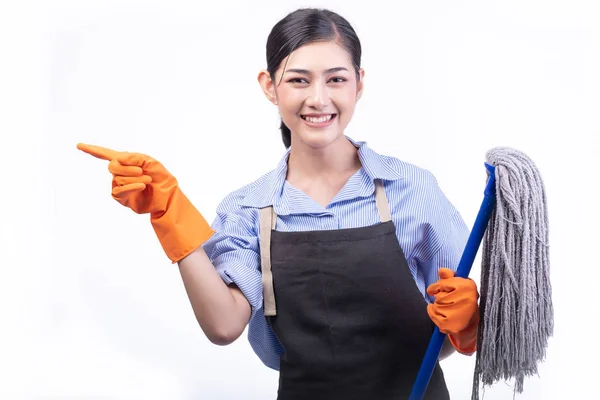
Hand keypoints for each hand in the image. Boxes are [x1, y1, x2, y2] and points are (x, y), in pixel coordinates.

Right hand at [77, 143, 213, 261]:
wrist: (167, 195)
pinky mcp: (121, 198)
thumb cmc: (160, 177)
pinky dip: (131, 187)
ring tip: (147, 181)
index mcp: (125, 161)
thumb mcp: (150, 162)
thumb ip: (134, 157)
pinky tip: (141, 187)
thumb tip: (117, 159)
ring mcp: (118, 185)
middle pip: (112, 166)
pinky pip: (119, 190)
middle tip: (142, 172)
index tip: (78, 145)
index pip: (105, 153)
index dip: (92, 150)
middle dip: (128, 168)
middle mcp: (119, 173)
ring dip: (134, 179)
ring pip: (117, 179)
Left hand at [426, 268, 478, 353]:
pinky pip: (433, 314)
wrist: (471, 321)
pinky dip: (432, 313)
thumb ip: (449, 276)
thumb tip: (441, 271)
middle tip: (446, 301)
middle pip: (438, 296)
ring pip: (435, 305)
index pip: (442, 284)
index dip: (436, 287)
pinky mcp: (451, 324)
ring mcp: (458, 314)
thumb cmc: (462, 299)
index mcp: (468, 286)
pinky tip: (441, 314)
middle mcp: (465, 300)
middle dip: (439, 297)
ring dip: (437, 306)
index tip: (434, 290)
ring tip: (447, 308)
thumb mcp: (459, 284)